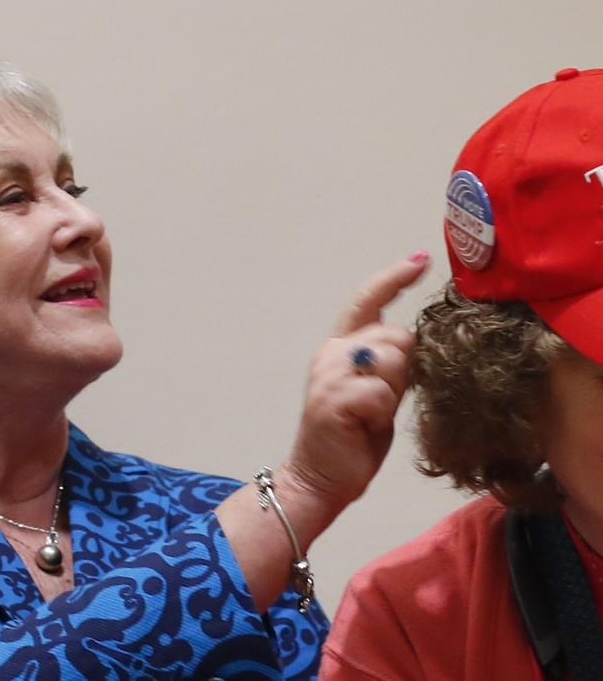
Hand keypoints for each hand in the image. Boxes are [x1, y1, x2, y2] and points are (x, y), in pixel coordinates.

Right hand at [283, 252, 429, 512]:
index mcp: (339, 347)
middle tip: (382, 402)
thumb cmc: (351, 438)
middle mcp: (332, 353)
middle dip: (405, 369)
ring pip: (394, 361)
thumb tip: (418, 342)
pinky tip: (365, 428)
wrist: (318, 479)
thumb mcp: (376, 392)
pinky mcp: (334, 397)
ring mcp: (330, 373)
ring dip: (394, 393)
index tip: (420, 259)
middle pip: (397, 335)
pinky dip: (382, 415)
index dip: (394, 278)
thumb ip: (390, 363)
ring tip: (372, 416)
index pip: (367, 301)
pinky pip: (383, 393)